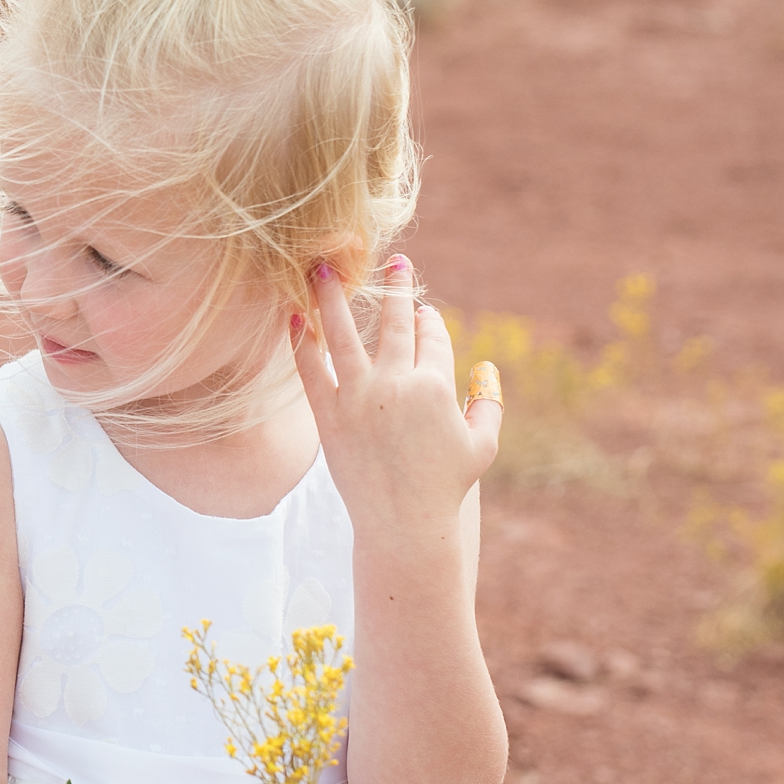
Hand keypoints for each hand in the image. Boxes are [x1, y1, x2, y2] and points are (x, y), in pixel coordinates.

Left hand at [295, 255, 500, 538]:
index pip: (431, 337)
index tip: (421, 309)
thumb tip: (487, 365)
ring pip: (343, 335)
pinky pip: (311, 371)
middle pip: (393, 324)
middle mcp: (396, 385)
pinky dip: (302, 343)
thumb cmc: (446, 486)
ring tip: (320, 267)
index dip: (428, 320)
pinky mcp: (329, 416)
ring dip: (331, 298)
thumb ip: (489, 402)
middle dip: (395, 288)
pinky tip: (294, 318)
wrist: (403, 523)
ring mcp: (359, 398)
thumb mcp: (482, 444)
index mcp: (435, 387)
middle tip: (392, 260)